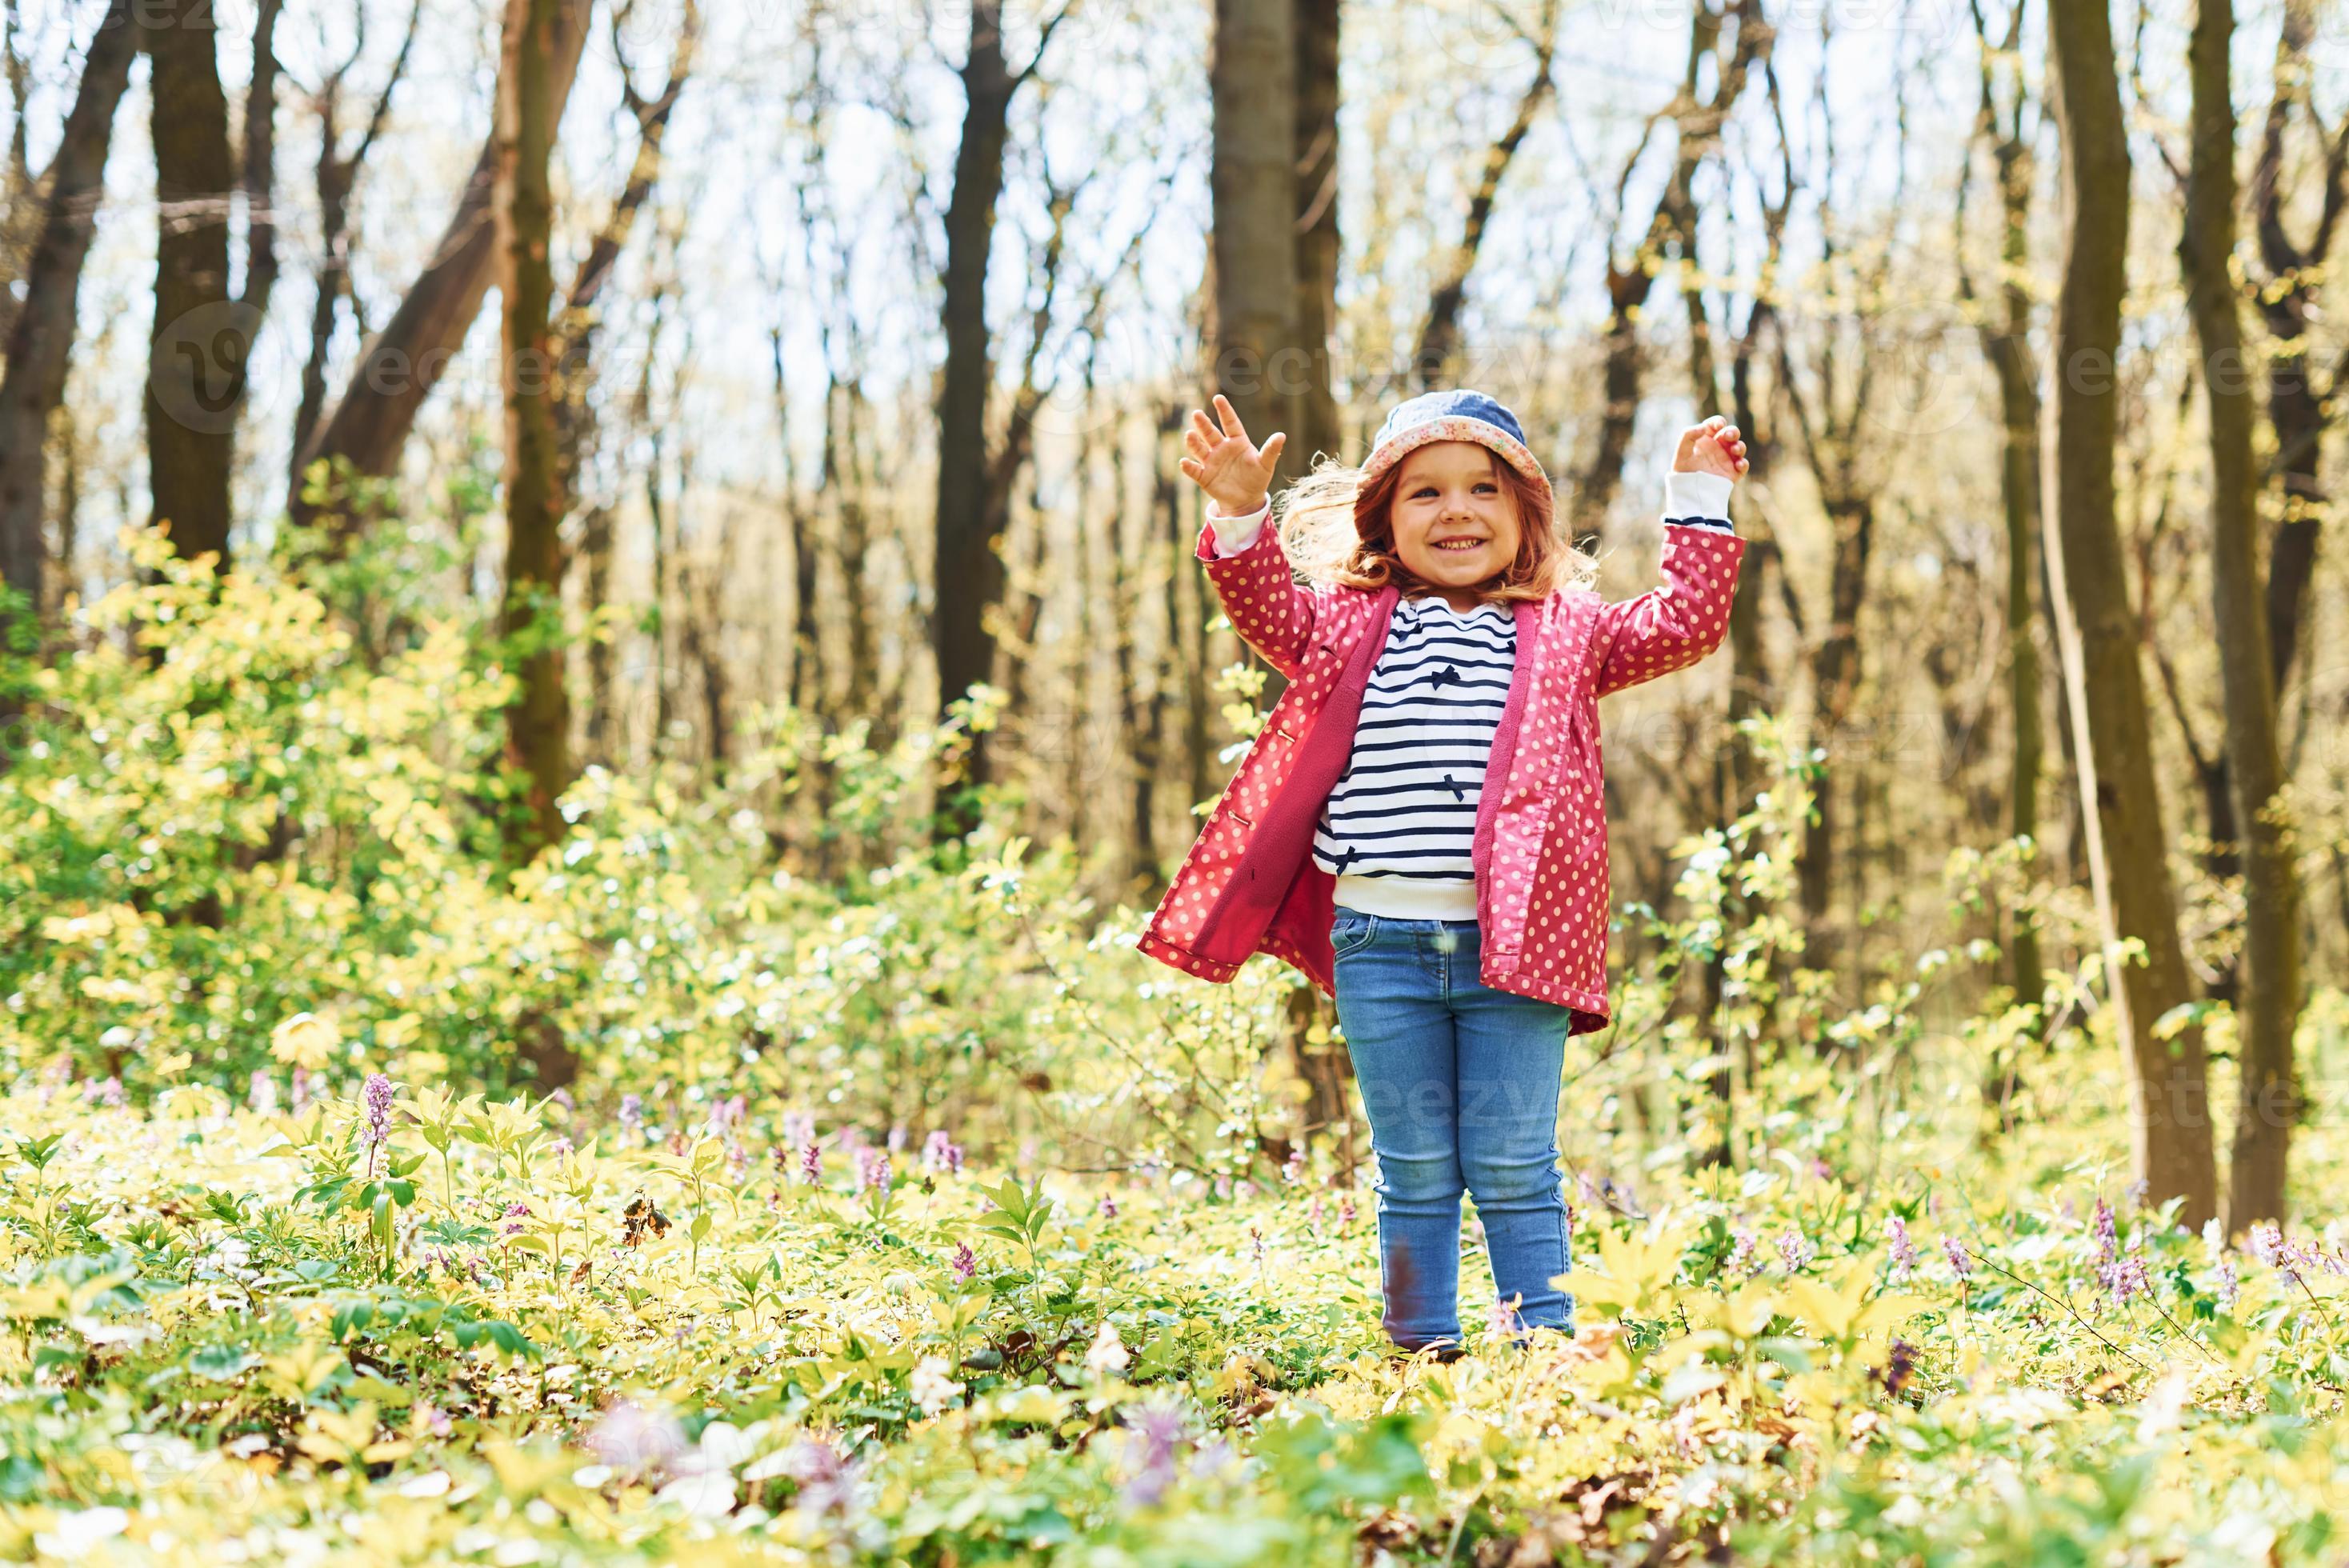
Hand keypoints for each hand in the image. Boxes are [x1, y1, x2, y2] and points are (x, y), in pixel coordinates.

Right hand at [1179, 393, 1287, 516]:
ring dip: (1194, 442)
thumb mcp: (1266, 464)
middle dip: (1203, 424)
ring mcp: (1211, 462)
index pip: (1230, 423)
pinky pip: (1194, 470)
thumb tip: (1282, 435)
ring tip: (1189, 435)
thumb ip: (1271, 450)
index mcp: (1237, 441)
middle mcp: (1221, 448)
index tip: (1218, 398)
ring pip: (1199, 449)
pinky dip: (1188, 467)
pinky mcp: (1204, 477)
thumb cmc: (1257, 478)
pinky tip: (1184, 462)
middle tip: (1196, 414)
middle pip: (1210, 433)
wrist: (1247, 500)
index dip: (1224, 411)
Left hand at [1673, 415, 1748, 482]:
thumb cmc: (1683, 470)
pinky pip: (1743, 466)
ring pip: (1740, 447)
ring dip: (1740, 446)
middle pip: (1731, 433)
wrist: (1688, 492)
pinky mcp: (1732, 472)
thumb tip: (1703, 428)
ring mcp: (1727, 459)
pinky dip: (1743, 463)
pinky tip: (1738, 464)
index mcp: (1707, 439)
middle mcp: (1718, 447)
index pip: (1716, 425)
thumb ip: (1688, 435)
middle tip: (1728, 436)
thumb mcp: (1681, 451)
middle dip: (1733, 431)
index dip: (1719, 422)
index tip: (1718, 425)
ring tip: (1735, 450)